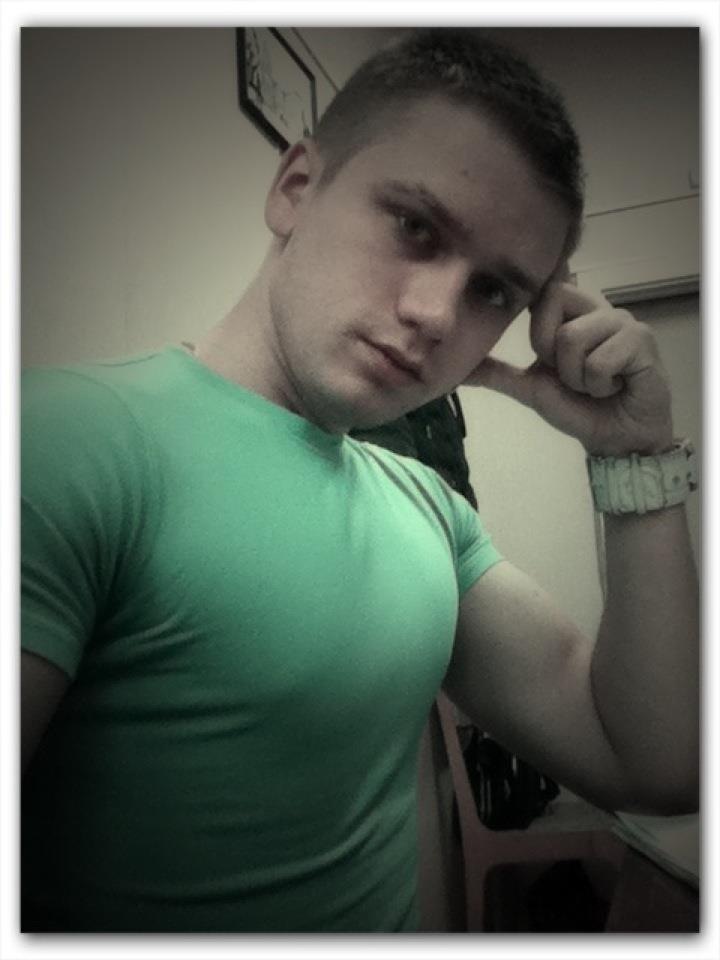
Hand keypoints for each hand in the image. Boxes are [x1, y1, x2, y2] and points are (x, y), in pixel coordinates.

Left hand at [465, 282, 673, 455]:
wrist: (615, 440)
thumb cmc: (579, 408)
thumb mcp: (530, 388)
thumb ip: (497, 373)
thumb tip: (458, 368)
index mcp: (574, 313)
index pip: (543, 289)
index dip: (537, 322)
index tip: (548, 355)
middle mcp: (599, 309)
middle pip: (554, 298)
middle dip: (550, 349)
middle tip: (570, 374)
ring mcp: (623, 321)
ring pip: (573, 336)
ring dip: (576, 376)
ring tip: (595, 385)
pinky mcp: (643, 340)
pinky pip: (600, 360)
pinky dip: (599, 385)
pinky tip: (615, 387)